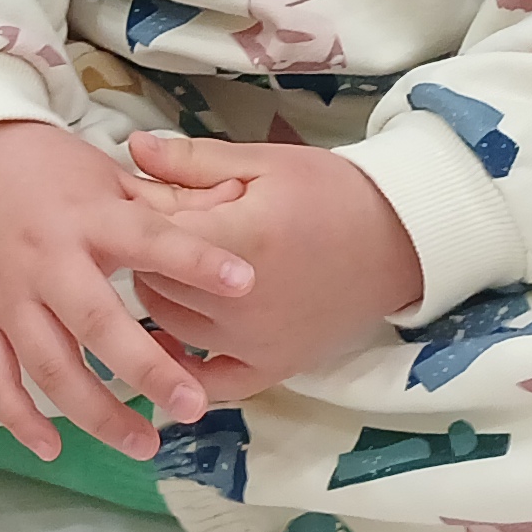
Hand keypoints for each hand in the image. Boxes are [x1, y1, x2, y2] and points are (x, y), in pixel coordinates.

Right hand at [0, 118, 248, 460]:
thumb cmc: (47, 167)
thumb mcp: (108, 173)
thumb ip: (166, 200)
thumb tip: (237, 196)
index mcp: (89, 217)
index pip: (149, 238)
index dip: (195, 260)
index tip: (245, 283)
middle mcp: (46, 259)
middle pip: (95, 323)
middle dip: (145, 369)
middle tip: (191, 406)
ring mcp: (5, 294)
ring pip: (48, 365)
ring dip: (94, 412)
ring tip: (144, 444)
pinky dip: (18, 417)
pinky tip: (51, 448)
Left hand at [124, 133, 423, 403]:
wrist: (398, 240)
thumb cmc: (332, 193)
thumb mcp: (264, 164)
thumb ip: (193, 161)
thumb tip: (134, 148)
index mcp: (240, 243)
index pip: (152, 237)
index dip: (140, 217)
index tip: (141, 202)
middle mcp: (242, 303)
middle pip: (153, 282)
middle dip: (147, 256)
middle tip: (162, 235)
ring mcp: (256, 342)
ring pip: (168, 326)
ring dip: (160, 298)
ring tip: (174, 270)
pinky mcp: (273, 367)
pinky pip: (210, 382)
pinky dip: (182, 367)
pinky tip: (167, 346)